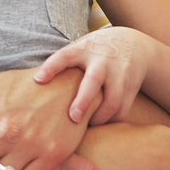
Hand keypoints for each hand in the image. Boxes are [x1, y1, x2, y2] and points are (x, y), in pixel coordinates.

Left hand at [32, 27, 154, 124]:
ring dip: (98, 117)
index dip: (51, 67)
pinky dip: (110, 120)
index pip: (65, 56)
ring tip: (86, 124)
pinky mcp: (132, 88)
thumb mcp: (80, 48)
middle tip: (73, 117)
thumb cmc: (96, 51)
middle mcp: (103, 61)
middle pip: (93, 81)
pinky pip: (122, 110)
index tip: (38, 80)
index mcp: (84, 49)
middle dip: (83, 101)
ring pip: (112, 101)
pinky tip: (100, 122)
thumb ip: (62, 63)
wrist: (135, 45)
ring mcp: (120, 74)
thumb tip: (34, 85)